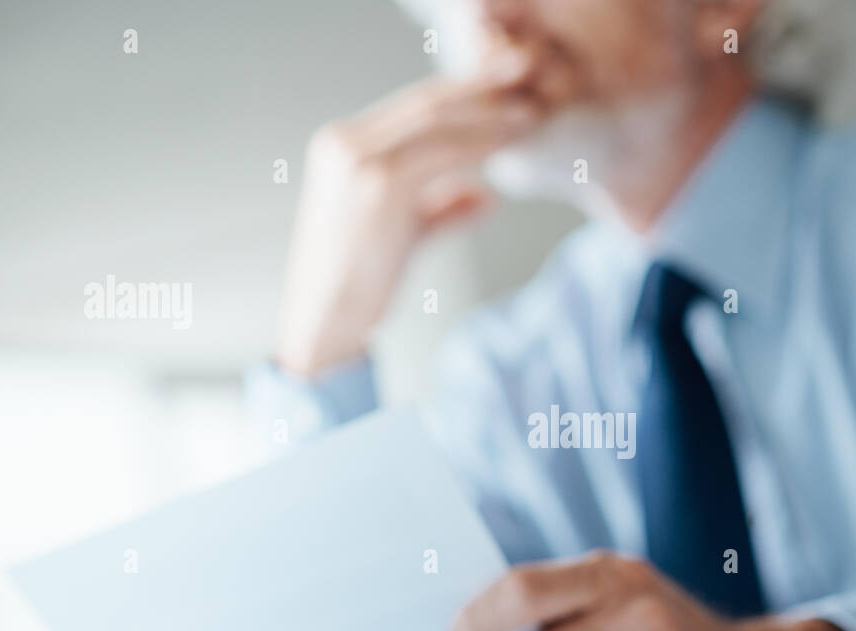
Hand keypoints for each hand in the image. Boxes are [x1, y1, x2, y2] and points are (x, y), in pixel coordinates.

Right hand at [274, 44, 557, 377]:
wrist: (326, 322)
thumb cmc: (360, 283)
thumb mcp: (404, 232)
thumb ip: (439, 207)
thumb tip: (484, 196)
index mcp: (342, 145)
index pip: (413, 106)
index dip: (465, 94)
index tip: (508, 91)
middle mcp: (344, 144)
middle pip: (427, 102)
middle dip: (482, 89)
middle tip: (526, 82)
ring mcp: (358, 162)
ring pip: (437, 122)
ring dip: (489, 116)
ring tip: (530, 116)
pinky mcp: (377, 186)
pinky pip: (441, 154)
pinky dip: (479, 146)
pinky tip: (508, 146)